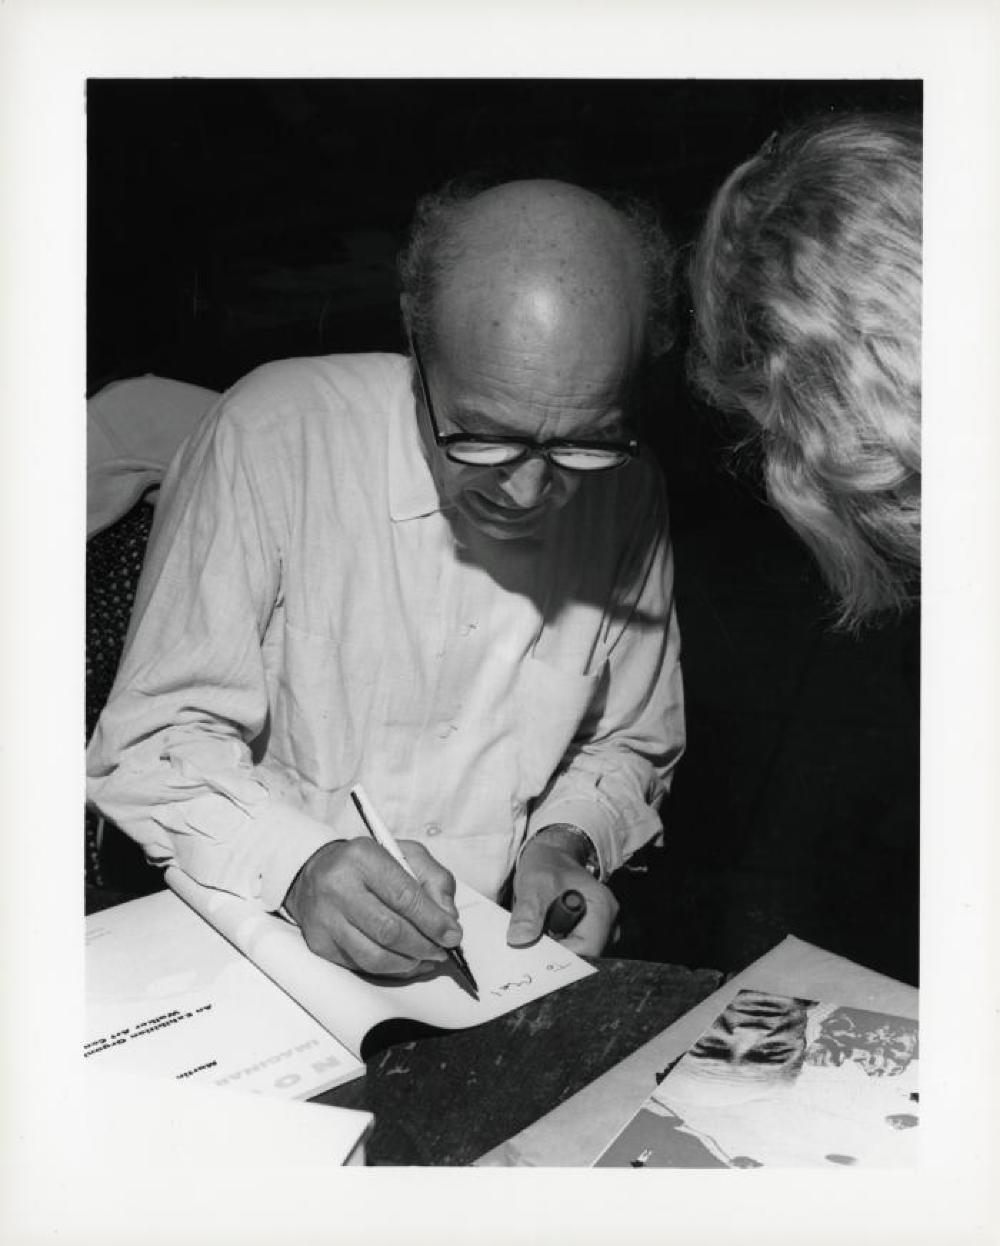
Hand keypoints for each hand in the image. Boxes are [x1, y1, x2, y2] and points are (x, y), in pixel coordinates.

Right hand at [283, 838, 461, 976]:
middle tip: (442, 950)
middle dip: (424, 946)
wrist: (316, 873)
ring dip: (408, 963)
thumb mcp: (406, 855)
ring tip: (424, 957)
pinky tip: (405, 961)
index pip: (404, 896)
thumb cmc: (367, 865)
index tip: (453, 935)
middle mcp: (339, 887)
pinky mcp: (319, 943)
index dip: (433, 921)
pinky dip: (391, 970)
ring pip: (375, 956)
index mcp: (363, 857)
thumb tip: (448, 917)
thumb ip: (435, 879)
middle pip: (390, 931)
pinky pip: (361, 966)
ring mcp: (325, 918)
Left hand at [507, 830, 618, 955]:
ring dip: (553, 949)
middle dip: (554, 953)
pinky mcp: (587, 934)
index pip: (587, 950)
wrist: (550, 856)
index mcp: (603, 909)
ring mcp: (599, 931)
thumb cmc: (546, 866)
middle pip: (583, 956)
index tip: (534, 951)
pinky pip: (572, 949)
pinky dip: (554, 945)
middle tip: (530, 941)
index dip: (559, 954)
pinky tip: (541, 932)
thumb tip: (520, 941)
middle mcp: (608, 923)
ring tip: (536, 930)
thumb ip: (528, 914)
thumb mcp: (533, 885)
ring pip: (576, 955)